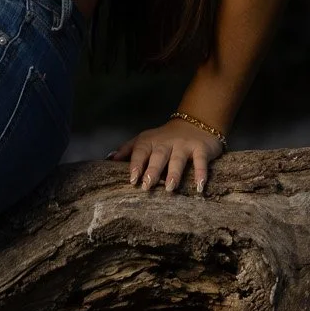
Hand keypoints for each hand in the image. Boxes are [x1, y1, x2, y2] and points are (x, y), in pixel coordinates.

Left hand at [107, 119, 225, 194]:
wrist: (195, 122)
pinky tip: (200, 187)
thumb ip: (127, 149)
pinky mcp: (201, 149)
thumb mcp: (144, 140)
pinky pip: (200, 161)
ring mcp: (184, 145)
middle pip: (158, 156)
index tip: (132, 179)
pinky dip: (201, 173)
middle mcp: (166, 142)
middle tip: (147, 185)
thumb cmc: (164, 138)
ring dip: (174, 173)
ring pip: (178, 159)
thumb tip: (108, 159)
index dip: (136, 164)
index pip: (140, 151)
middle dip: (152, 170)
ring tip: (170, 188)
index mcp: (150, 141)